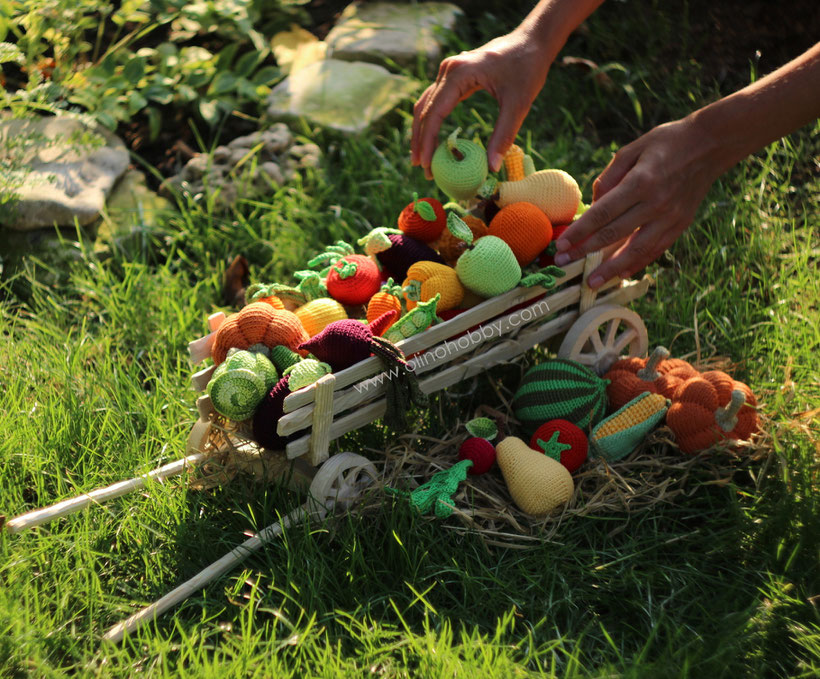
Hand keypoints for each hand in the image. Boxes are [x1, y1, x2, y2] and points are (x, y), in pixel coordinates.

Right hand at [411, 31, 550, 177]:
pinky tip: (433, 140)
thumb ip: (503, 135)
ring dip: (422, 132)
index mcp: (458, 73)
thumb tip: (491, 167)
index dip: (428, 142)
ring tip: (422, 159)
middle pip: (424, 110)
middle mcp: (448, 70)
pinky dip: (431, 121)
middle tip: (421, 169)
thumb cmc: (527, 67)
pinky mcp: (455, 75)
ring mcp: (450, 71)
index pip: (434, 113)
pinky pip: (436, 100)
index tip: (426, 165)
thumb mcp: (518, 104)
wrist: (533, 40)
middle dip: (421, 142)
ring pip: (425, 105)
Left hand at [554, 116, 721, 287]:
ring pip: (636, 250)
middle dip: (585, 251)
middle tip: (563, 264)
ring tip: (592, 282)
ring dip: (611, 269)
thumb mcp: (632, 150)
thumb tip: (592, 205)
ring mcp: (670, 217)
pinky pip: (656, 250)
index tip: (562, 246)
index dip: (580, 232)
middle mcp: (656, 203)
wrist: (710, 144)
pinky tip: (620, 274)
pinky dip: (637, 264)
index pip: (602, 213)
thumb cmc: (665, 143)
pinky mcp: (681, 224)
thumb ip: (608, 178)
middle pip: (614, 234)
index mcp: (640, 182)